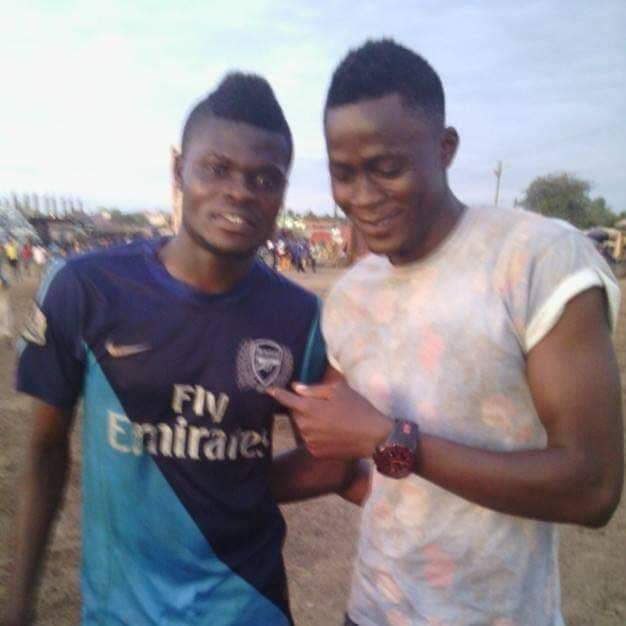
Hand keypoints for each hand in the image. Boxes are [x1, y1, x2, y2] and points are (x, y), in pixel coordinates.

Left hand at [267, 380, 391, 458]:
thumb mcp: (339, 390)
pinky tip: (332, 432)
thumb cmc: (358, 408)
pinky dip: (316, 434)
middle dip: (302, 407)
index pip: (286, 399)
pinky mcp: (316, 452)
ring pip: (302, 427)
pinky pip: (309, 439)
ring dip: (309, 421)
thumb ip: (314, 389)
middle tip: (322, 405)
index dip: (277, 393)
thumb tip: (296, 388)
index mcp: (309, 408)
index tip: (268, 390)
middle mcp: (304, 426)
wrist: (374, 437)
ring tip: (331, 419)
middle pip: (295, 413)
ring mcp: (309, 441)